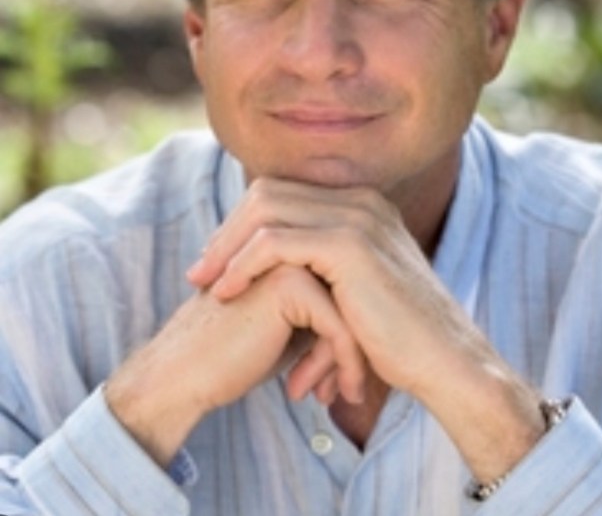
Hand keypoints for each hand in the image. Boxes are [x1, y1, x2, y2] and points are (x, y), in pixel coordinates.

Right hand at [105, 263, 365, 466]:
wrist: (184, 375)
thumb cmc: (236, 355)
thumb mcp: (291, 329)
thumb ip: (325, 312)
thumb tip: (373, 328)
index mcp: (294, 251)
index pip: (348, 290)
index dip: (350, 337)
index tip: (344, 377)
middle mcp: (294, 248)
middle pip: (353, 299)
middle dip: (352, 349)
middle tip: (346, 391)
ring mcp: (291, 260)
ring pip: (351, 313)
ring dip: (346, 362)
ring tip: (336, 397)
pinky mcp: (288, 285)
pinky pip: (338, 328)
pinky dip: (341, 366)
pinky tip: (321, 397)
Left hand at [187, 177, 456, 394]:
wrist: (443, 362)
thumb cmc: (397, 338)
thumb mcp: (354, 291)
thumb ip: (319, 270)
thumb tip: (275, 276)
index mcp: (361, 205)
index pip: (283, 193)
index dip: (242, 225)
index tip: (218, 262)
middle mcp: (360, 200)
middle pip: (268, 193)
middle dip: (227, 231)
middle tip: (200, 272)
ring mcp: (357, 217)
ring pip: (265, 210)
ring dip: (227, 248)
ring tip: (204, 285)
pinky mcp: (349, 246)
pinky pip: (275, 242)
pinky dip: (242, 264)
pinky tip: (227, 291)